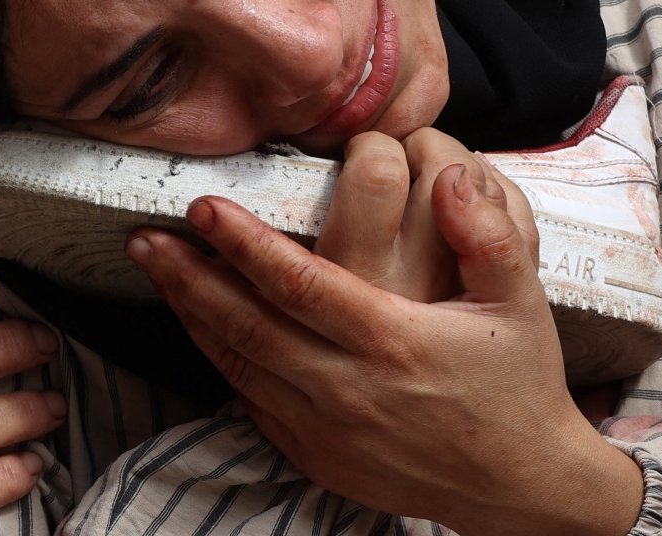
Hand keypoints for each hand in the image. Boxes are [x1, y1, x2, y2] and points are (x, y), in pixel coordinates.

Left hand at [126, 132, 642, 535]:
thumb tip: (452, 174)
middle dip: (189, 277)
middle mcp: (348, 387)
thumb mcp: (519, 303)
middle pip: (247, 325)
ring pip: (238, 363)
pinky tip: (198, 325)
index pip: (298, 284)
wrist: (519, 486)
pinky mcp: (314, 455)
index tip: (202, 206)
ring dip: (191, 314)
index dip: (244, 244)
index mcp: (392, 340)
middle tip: (142, 236)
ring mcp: (326, 427)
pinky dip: (218, 359)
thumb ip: (489, 234)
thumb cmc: (517, 385)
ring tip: (155, 269)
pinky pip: (251, 400)